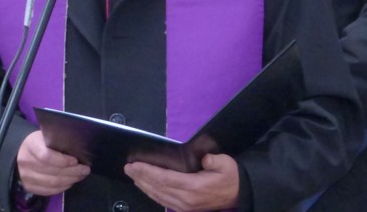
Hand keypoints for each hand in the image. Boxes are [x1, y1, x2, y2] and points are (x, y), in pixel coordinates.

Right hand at [16, 130, 89, 196]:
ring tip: (81, 176)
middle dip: (72, 172)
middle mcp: (26, 162)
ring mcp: (26, 176)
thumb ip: (58, 139)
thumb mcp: (46, 135)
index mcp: (31, 145)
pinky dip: (61, 188)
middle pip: (52, 171)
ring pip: (51, 182)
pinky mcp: (28, 187)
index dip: (63, 160)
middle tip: (85, 170)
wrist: (21, 152)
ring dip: (69, 180)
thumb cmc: (39, 142)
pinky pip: (47, 191)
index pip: (47, 156)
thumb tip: (78, 148)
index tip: (76, 160)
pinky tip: (70, 182)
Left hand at [124, 152, 238, 210]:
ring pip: (158, 196)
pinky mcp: (184, 209)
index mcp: (194, 188)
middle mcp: (185, 200)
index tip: (135, 165)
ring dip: (144, 186)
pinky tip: (146, 187)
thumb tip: (204, 159)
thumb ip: (214, 161)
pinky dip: (152, 193)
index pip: (164, 179)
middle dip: (141, 177)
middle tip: (128, 168)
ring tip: (133, 176)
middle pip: (157, 188)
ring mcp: (183, 206)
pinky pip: (163, 201)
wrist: (238, 194)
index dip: (148, 172)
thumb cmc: (230, 176)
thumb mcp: (226, 164)